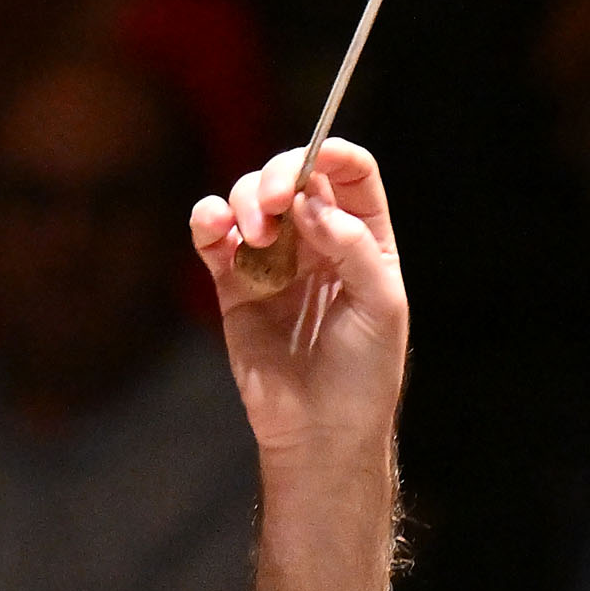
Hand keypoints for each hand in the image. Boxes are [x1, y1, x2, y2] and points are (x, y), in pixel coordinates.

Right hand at [193, 139, 406, 590]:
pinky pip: (214, 237)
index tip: (314, 161)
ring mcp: (274, 262)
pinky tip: (214, 229)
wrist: (321, 436)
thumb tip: (307, 200)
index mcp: (364, 239)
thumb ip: (353, 245)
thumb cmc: (363, 376)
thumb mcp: (381, 305)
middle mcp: (318, 241)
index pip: (350, 173)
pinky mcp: (234, 287)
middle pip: (294, 176)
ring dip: (245, 200)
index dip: (331, 154)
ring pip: (250, 200)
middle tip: (274, 206)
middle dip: (278, 177)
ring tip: (251, 234)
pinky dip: (208, 221)